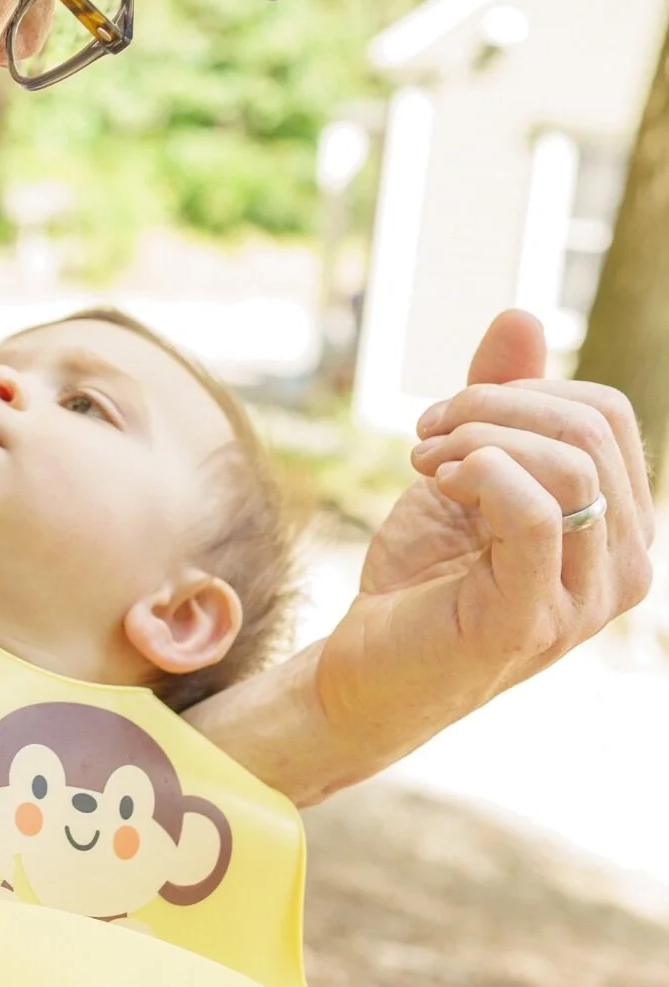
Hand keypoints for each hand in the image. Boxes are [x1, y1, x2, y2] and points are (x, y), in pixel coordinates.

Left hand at [315, 312, 653, 772]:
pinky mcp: (528, 622)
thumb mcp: (464, 472)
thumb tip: (522, 314)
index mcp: (619, 528)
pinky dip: (482, 473)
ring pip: (571, 465)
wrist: (364, 672)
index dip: (523, 391)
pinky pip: (538, 515)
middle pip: (594, 430)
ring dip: (481, 436)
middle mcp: (621, 568)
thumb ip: (499, 401)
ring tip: (425, 461)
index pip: (607, 415)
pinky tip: (438, 483)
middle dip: (496, 405)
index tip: (447, 416)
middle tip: (427, 431)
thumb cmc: (421, 580)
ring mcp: (582, 602)